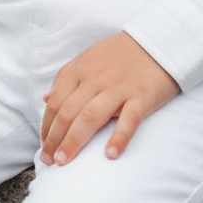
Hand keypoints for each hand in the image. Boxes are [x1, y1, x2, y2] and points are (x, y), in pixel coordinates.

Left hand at [39, 31, 178, 166]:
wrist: (158, 40)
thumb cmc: (121, 53)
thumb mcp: (89, 57)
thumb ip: (67, 76)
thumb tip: (46, 98)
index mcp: (82, 69)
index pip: (56, 101)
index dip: (47, 126)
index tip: (44, 146)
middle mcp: (96, 78)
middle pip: (68, 112)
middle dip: (55, 139)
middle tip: (48, 161)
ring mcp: (119, 88)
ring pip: (90, 117)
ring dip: (74, 141)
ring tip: (64, 162)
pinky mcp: (142, 96)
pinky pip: (129, 119)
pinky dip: (119, 137)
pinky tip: (110, 155)